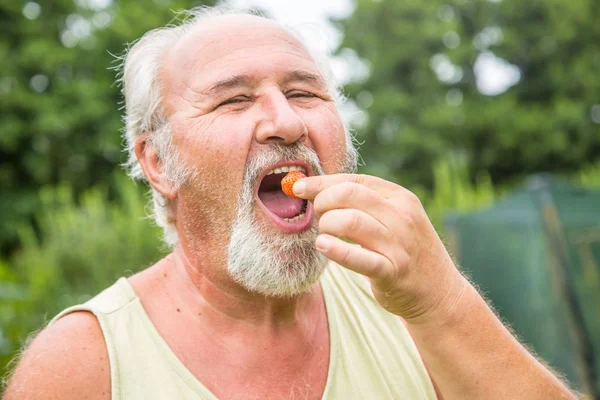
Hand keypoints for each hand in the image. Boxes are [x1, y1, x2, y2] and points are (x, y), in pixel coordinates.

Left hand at [293, 174, 467, 323]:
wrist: (439, 293)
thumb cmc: (405, 251)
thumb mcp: (395, 218)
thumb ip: (365, 203)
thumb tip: (317, 190)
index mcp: (400, 198)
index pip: (354, 180)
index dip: (321, 182)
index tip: (299, 188)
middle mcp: (402, 216)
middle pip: (349, 194)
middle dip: (323, 202)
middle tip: (317, 217)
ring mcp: (398, 244)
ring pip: (350, 220)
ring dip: (327, 225)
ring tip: (323, 236)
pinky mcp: (392, 271)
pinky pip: (358, 258)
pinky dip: (336, 250)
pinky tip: (322, 246)